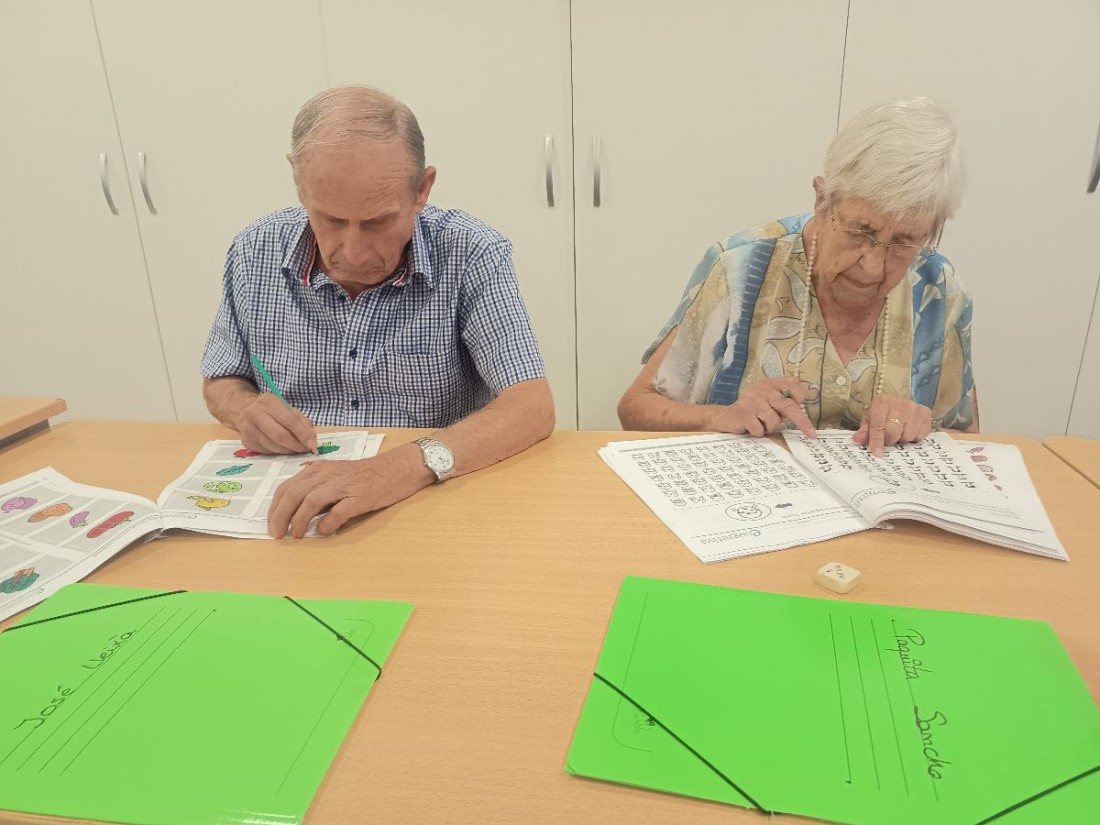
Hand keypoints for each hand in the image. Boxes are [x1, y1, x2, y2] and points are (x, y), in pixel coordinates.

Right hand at [236, 394, 316, 454]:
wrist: (245, 411)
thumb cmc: (272, 410)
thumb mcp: (288, 409)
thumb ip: (302, 422)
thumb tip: (311, 439)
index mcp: (269, 402)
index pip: (289, 420)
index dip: (302, 434)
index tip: (313, 444)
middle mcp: (255, 413)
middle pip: (279, 435)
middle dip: (296, 445)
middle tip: (305, 449)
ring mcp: (248, 428)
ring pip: (273, 446)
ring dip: (288, 450)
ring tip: (296, 448)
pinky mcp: (247, 441)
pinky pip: (267, 451)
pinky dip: (279, 452)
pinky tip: (284, 448)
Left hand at [268, 444, 433, 537]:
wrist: (396, 469)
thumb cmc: (365, 475)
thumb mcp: (335, 476)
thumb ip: (316, 489)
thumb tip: (297, 513)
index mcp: (318, 470)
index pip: (287, 487)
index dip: (275, 507)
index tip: (272, 523)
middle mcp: (327, 475)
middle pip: (294, 494)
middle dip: (281, 516)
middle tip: (277, 534)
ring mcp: (343, 486)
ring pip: (311, 501)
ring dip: (299, 520)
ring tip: (296, 535)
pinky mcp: (359, 497)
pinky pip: (338, 512)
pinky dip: (327, 524)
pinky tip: (324, 532)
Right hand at [704, 378, 815, 437]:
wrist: (726, 417)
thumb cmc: (752, 411)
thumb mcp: (768, 402)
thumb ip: (782, 405)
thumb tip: (800, 414)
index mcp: (770, 383)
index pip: (793, 384)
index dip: (799, 396)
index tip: (801, 406)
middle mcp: (762, 388)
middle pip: (788, 405)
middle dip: (801, 421)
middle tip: (811, 434)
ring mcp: (752, 400)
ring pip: (774, 420)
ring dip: (770, 427)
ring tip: (761, 424)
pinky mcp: (744, 413)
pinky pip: (761, 429)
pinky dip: (759, 432)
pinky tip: (752, 427)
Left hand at [852, 395, 932, 456]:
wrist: (900, 403)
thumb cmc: (882, 413)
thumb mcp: (870, 419)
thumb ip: (865, 431)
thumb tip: (858, 439)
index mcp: (882, 402)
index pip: (878, 426)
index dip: (876, 441)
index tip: (877, 454)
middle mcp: (900, 403)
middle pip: (893, 433)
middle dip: (889, 440)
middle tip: (888, 438)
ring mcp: (914, 408)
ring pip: (907, 436)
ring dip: (902, 439)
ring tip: (899, 431)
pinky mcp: (926, 413)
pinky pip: (920, 436)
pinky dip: (914, 437)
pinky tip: (909, 429)